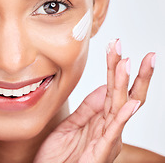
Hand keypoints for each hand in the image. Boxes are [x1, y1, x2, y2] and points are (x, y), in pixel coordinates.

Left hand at [34, 39, 154, 162]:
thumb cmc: (59, 156)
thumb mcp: (71, 125)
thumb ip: (88, 108)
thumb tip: (105, 86)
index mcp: (100, 120)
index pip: (111, 89)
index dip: (115, 68)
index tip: (116, 47)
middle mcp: (108, 128)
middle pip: (122, 95)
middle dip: (130, 72)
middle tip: (140, 51)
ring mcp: (106, 140)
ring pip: (119, 107)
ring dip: (125, 85)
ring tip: (128, 63)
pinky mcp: (101, 152)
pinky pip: (113, 132)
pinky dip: (123, 116)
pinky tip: (131, 102)